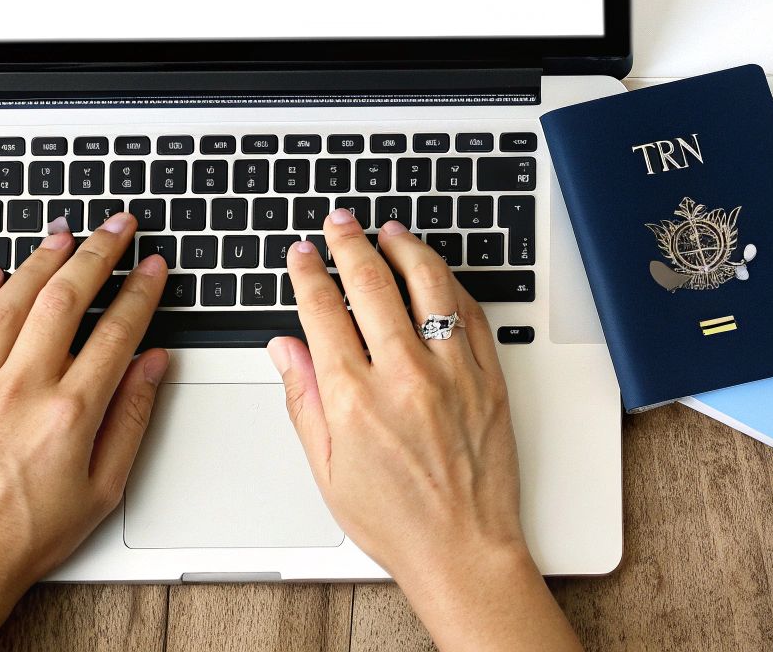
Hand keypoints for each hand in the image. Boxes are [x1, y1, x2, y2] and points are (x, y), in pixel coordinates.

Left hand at [0, 212, 168, 651]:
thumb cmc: (29, 535)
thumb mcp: (105, 488)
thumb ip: (132, 418)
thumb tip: (154, 364)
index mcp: (72, 413)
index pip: (117, 331)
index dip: (141, 291)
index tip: (154, 266)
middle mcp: (22, 390)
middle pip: (65, 300)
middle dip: (97, 253)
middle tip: (117, 226)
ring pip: (10, 303)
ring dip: (40, 262)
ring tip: (63, 235)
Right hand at [272, 211, 581, 651]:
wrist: (463, 548)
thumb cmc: (396, 520)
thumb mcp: (327, 468)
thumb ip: (302, 400)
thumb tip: (284, 347)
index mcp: (355, 399)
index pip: (322, 311)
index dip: (309, 272)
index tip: (303, 253)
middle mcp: (405, 376)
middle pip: (372, 283)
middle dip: (350, 243)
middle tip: (340, 223)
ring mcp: (453, 372)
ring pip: (429, 284)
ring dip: (405, 248)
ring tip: (390, 231)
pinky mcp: (489, 376)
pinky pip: (470, 312)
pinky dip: (450, 283)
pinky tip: (435, 272)